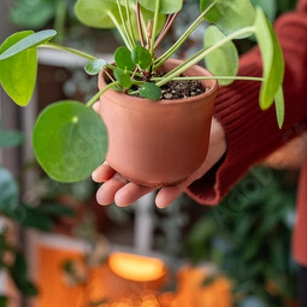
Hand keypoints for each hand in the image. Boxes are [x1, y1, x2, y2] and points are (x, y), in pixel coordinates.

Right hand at [92, 118, 225, 208]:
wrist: (211, 127)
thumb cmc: (173, 120)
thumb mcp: (148, 111)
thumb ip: (122, 109)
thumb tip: (97, 105)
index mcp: (135, 150)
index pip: (116, 161)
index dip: (105, 169)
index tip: (96, 176)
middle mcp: (148, 163)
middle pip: (128, 177)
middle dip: (114, 187)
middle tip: (102, 197)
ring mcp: (166, 170)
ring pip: (148, 184)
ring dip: (135, 193)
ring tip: (121, 199)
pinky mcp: (186, 174)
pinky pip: (177, 185)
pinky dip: (169, 193)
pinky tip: (160, 202)